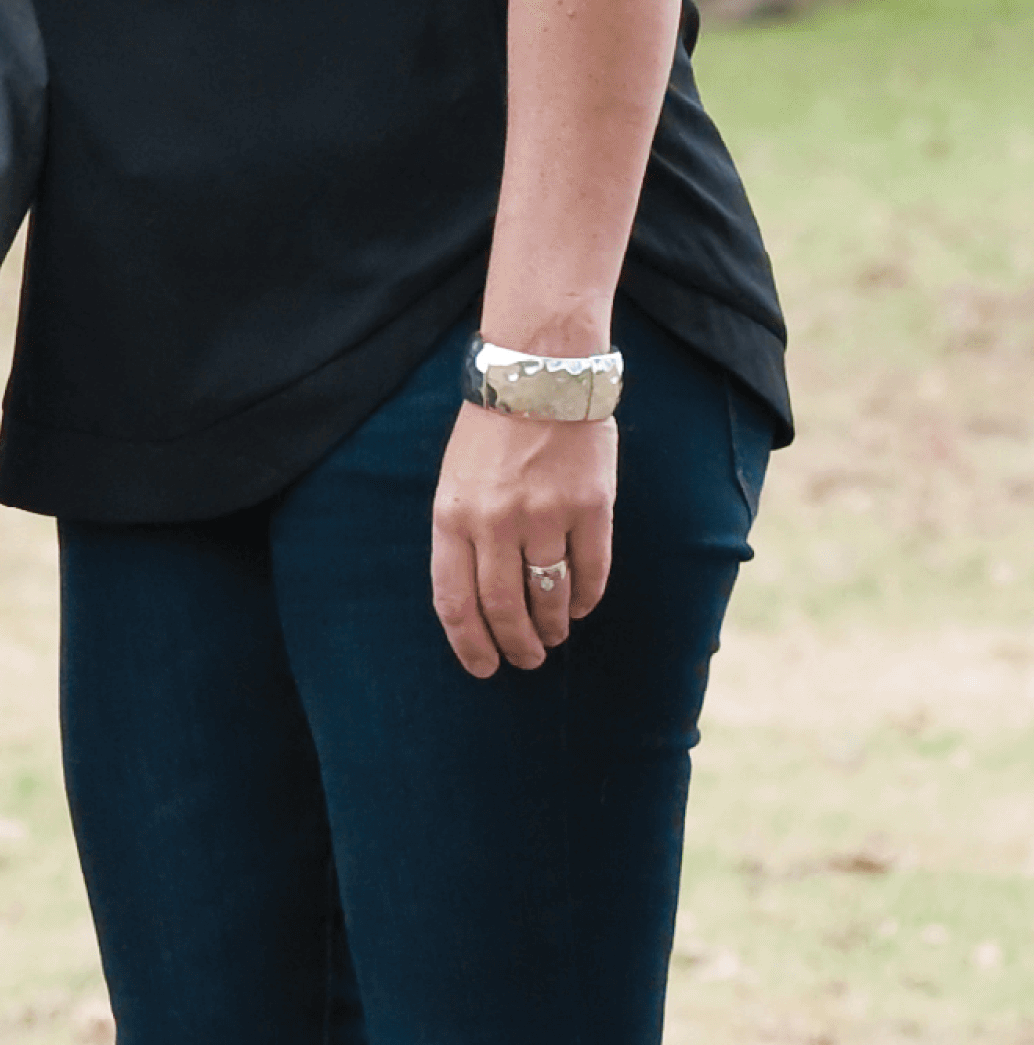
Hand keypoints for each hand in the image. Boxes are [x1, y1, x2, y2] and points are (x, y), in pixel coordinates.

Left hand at [428, 397, 613, 678]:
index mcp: (452, 516)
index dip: (468, 644)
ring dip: (551, 628)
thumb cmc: (490, 433)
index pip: (454, 600)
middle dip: (515, 645)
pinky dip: (586, 598)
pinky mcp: (591, 507)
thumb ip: (463, 534)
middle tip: (525, 661)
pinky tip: (580, 606)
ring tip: (553, 638)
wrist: (536, 377)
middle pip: (503, 608)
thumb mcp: (455, 481)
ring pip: (549, 597)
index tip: (483, 667)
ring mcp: (545, 515)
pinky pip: (591, 571)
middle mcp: (495, 522)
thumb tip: (477, 598)